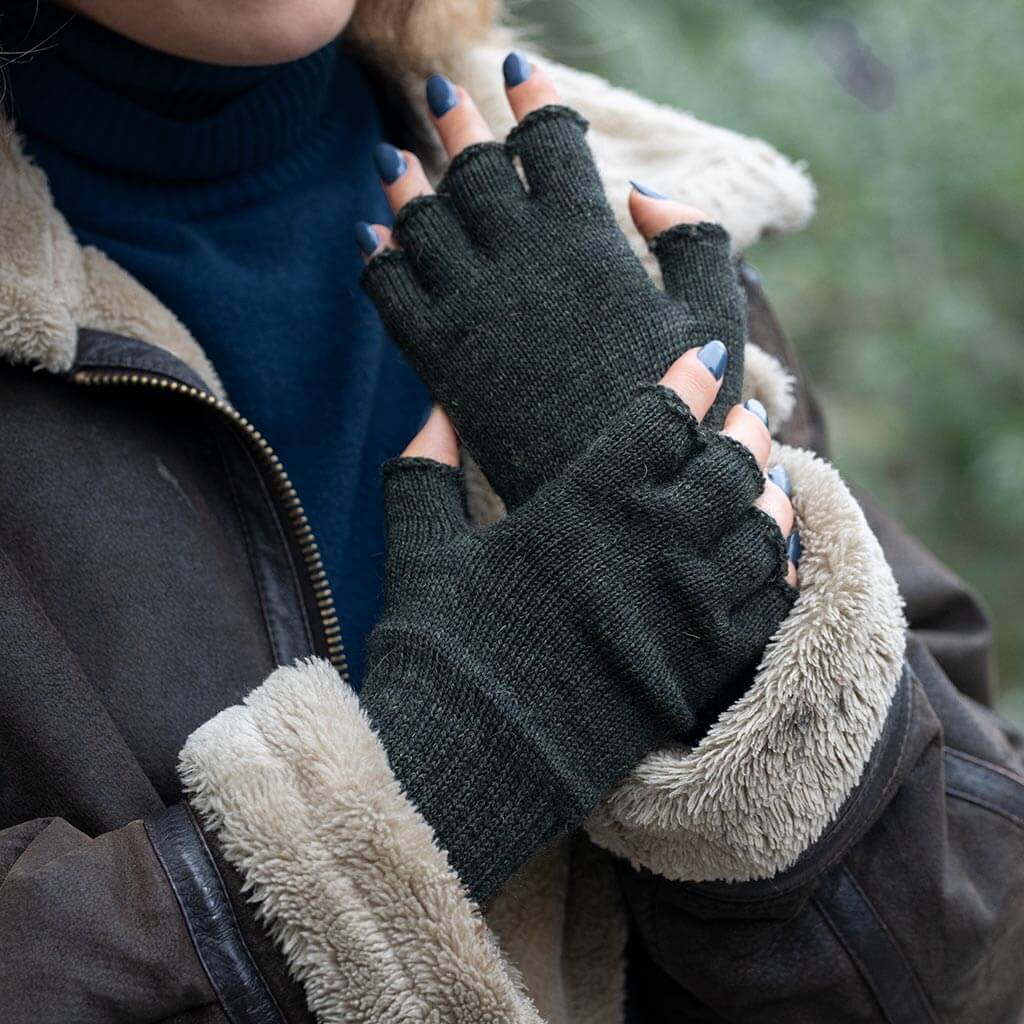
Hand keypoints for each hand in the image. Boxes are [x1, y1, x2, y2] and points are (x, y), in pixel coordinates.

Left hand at [358, 53, 747, 509]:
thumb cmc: (673, 406)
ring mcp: (470, 305)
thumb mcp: (711, 317)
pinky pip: (390, 290)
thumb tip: (641, 189)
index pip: (550, 141)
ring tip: (394, 155)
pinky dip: (377, 254)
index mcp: (587, 238)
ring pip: (421, 217)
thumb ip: (693, 240)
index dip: (534, 99)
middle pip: (472, 164)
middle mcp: (520, 258)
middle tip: (441, 90)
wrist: (613, 490)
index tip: (519, 68)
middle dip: (456, 118)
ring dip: (406, 178)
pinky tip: (372, 233)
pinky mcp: (438, 357)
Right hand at [360, 343, 798, 905]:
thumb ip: (425, 472)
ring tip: (766, 477)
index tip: (701, 354)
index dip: (684, 378)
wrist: (461, 768)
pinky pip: (763, 608)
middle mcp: (643, 550)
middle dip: (741, 430)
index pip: (654, 420)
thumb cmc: (433, 655)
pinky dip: (775, 573)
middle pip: (723, 467)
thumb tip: (435, 412)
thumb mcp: (419, 552)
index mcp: (577, 508)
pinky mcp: (694, 673)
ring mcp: (678, 614)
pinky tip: (772, 557)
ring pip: (757, 533)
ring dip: (768, 496)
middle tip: (744, 415)